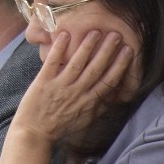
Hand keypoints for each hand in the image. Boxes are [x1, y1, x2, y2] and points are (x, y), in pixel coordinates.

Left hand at [13, 30, 134, 144]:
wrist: (34, 132)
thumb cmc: (60, 125)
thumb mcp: (85, 119)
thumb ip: (99, 106)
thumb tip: (115, 96)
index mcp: (89, 101)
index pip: (109, 81)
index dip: (120, 65)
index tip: (128, 50)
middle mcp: (77, 92)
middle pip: (96, 69)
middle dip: (107, 51)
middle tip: (116, 34)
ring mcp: (60, 86)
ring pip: (77, 63)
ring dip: (87, 47)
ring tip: (96, 31)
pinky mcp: (43, 82)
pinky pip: (52, 63)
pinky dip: (58, 49)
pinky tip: (65, 35)